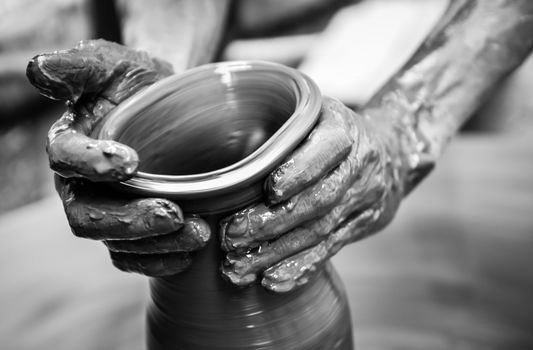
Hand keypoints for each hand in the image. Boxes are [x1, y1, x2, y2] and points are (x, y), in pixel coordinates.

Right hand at [27, 39, 210, 275]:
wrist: (172, 102)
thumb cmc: (137, 82)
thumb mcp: (112, 64)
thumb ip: (78, 66)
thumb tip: (40, 69)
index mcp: (71, 145)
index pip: (65, 159)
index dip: (91, 164)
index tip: (131, 161)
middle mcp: (83, 185)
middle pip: (89, 216)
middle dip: (128, 220)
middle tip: (173, 214)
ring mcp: (109, 211)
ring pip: (117, 243)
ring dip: (156, 243)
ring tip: (198, 232)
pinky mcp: (135, 231)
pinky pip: (138, 257)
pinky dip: (163, 260)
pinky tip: (191, 253)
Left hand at [220, 97, 406, 291]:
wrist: (392, 152)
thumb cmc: (334, 130)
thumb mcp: (317, 112)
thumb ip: (286, 128)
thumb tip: (234, 153)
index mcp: (345, 129)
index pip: (326, 151)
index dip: (299, 172)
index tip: (269, 191)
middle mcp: (360, 166)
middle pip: (318, 200)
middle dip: (272, 223)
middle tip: (232, 237)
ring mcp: (364, 200)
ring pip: (319, 231)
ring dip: (277, 253)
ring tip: (239, 266)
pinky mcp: (360, 226)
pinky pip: (330, 249)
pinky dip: (300, 267)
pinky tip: (271, 280)